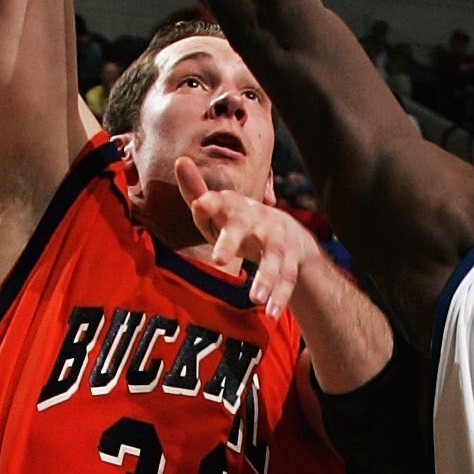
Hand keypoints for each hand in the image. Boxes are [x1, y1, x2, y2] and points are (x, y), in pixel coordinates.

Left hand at [176, 155, 313, 317]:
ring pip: (274, 256)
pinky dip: (280, 297)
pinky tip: (270, 314)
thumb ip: (196, 191)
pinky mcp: (293, 258)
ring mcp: (278, 237)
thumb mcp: (219, 210)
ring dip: (266, 277)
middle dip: (232, 240)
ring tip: (254, 299)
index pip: (222, 200)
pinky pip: (289, 278)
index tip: (199, 205)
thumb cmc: (240, 222)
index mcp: (236, 205)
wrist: (288, 234)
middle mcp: (258, 217)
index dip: (211, 202)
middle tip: (217, 260)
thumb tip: (180, 159)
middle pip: (245, 225)